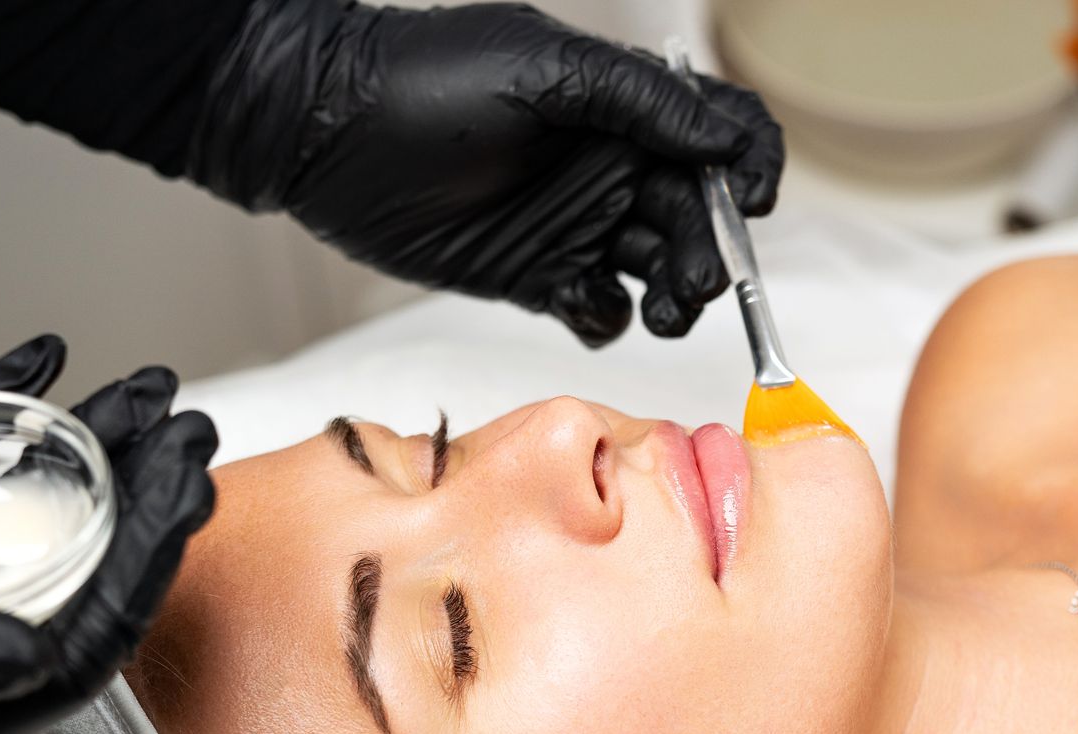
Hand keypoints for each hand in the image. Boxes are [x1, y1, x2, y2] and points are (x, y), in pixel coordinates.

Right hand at [0, 336, 216, 733]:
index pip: (76, 643)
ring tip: (148, 393)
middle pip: (66, 572)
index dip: (142, 570)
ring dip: (85, 451)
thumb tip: (22, 650)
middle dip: (139, 501)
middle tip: (194, 430)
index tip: (188, 500)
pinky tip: (36, 362)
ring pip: (12, 513)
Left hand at [187, 1, 784, 345]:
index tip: (750, 204)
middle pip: (699, 217)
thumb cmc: (426, 82)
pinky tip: (585, 303)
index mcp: (624, 109)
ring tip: (663, 308)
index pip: (720, 135)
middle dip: (712, 251)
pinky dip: (607, 318)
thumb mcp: (546, 71)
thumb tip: (725, 139)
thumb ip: (643, 102)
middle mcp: (609, 168)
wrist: (326, 133)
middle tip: (696, 280)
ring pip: (660, 271)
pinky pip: (599, 310)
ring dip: (677, 296)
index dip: (750, 169)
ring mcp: (576, 225)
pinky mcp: (538, 276)